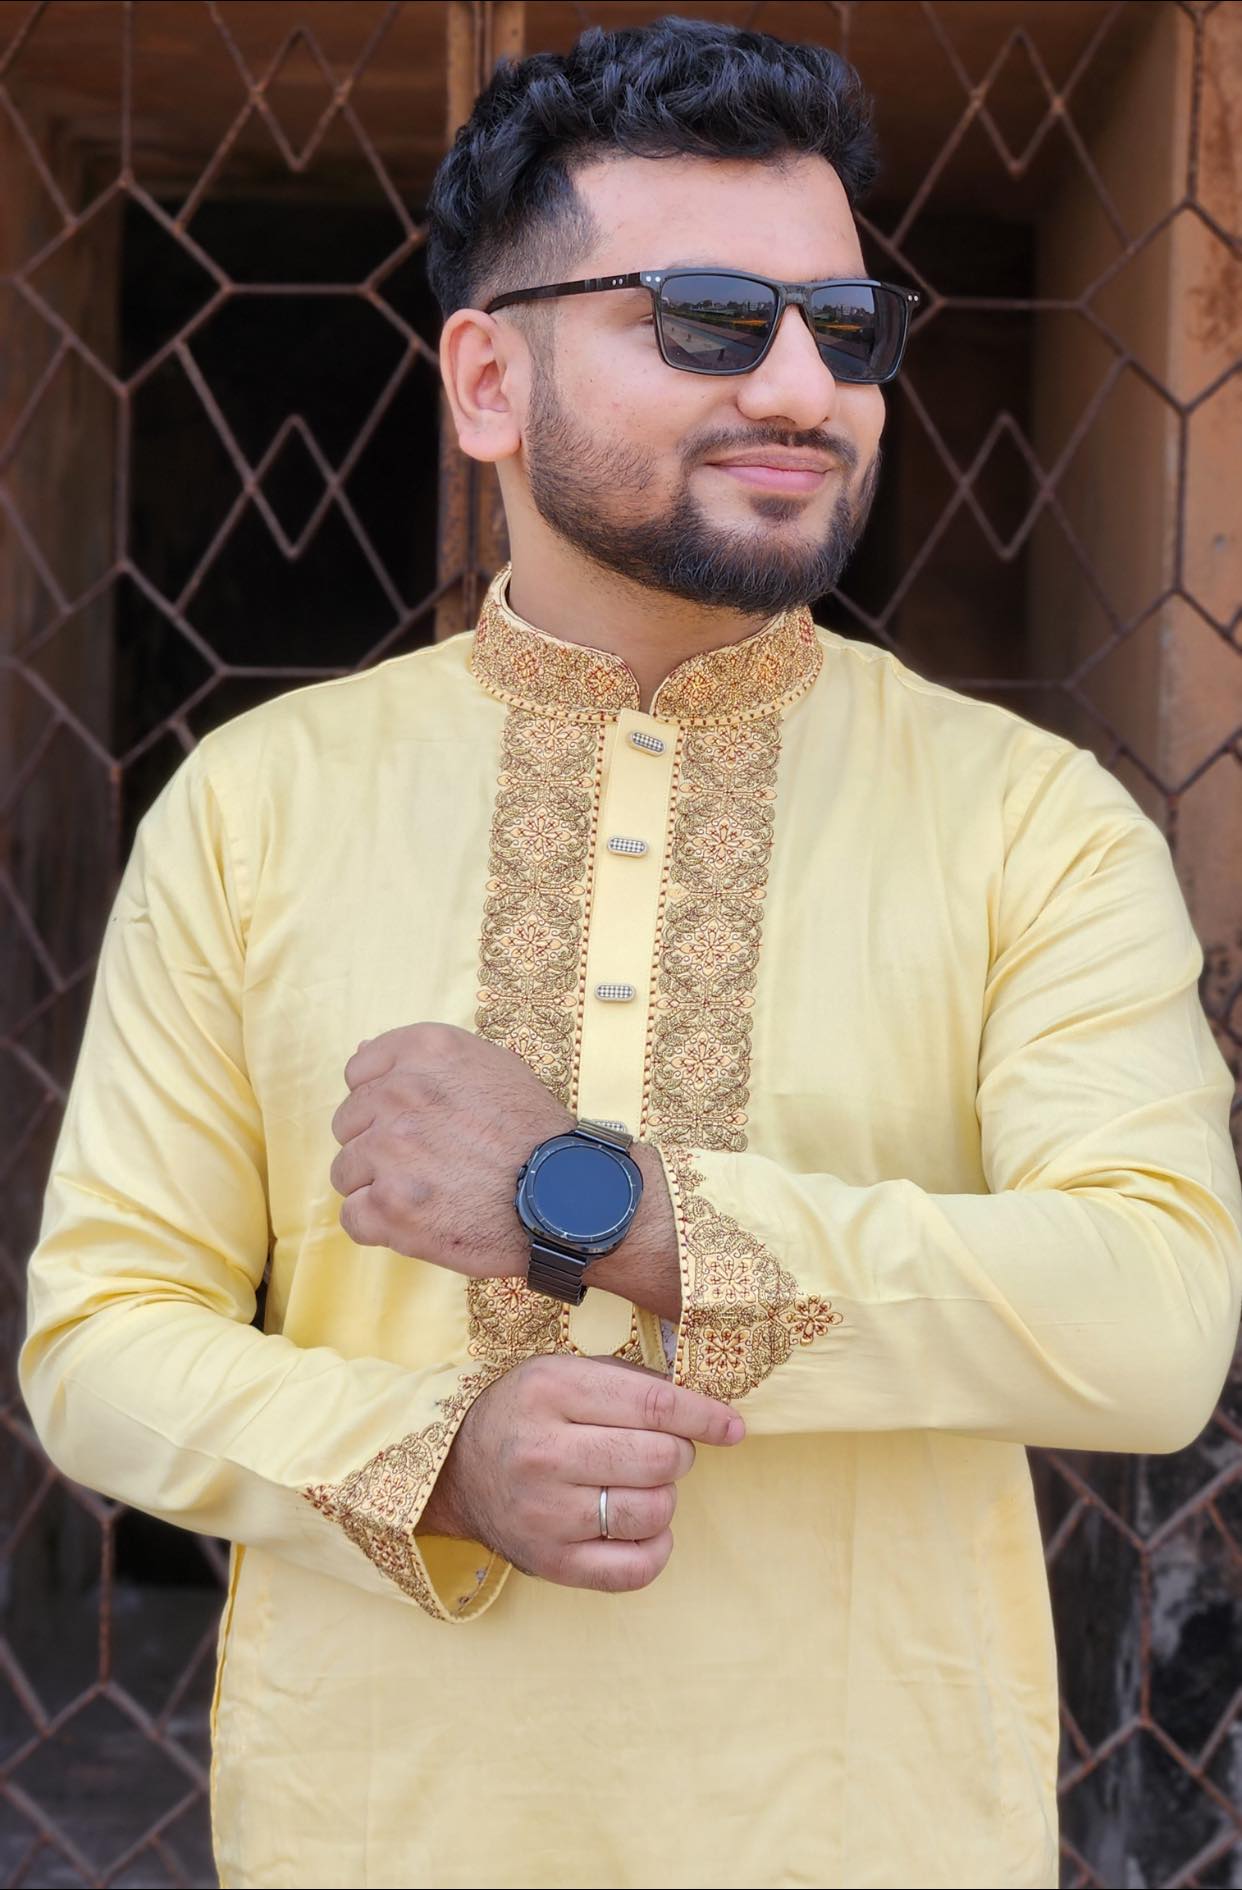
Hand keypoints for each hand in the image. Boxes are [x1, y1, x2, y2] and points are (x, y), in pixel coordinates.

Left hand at [329, 1022, 571, 1275]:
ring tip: (430, 1194)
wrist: (567, 1194)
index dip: (383, 1105)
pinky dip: (381, 1227)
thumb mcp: (491, 1067)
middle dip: (379, 1146)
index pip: (359, 1075)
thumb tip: (362, 1054)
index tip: (415, 1124)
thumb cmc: (533, 1133)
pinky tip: (422, 1222)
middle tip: (429, 1164)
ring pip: (346, 1172)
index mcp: (423, 1051)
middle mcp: (400, 1093)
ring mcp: (390, 1150)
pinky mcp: (388, 1206)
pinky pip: (353, 1217)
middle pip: (348, 1125)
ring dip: (379, 1187)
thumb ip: (423, 1060)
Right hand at [420, 1353, 744, 1592]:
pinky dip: (656, 1547)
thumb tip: (709, 1408)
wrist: (458, 1470)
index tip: (733, 1426)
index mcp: (550, 1392)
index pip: (655, 1405)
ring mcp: (545, 1514)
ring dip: (665, 1496)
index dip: (706, 1416)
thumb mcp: (566, 1372)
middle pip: (662, 1459)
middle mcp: (544, 1453)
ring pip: (655, 1511)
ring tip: (640, 1484)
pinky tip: (642, 1526)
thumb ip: (633, 1382)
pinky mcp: (551, 1563)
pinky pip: (637, 1568)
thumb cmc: (528, 1412)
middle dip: (680, 1453)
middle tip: (664, 1450)